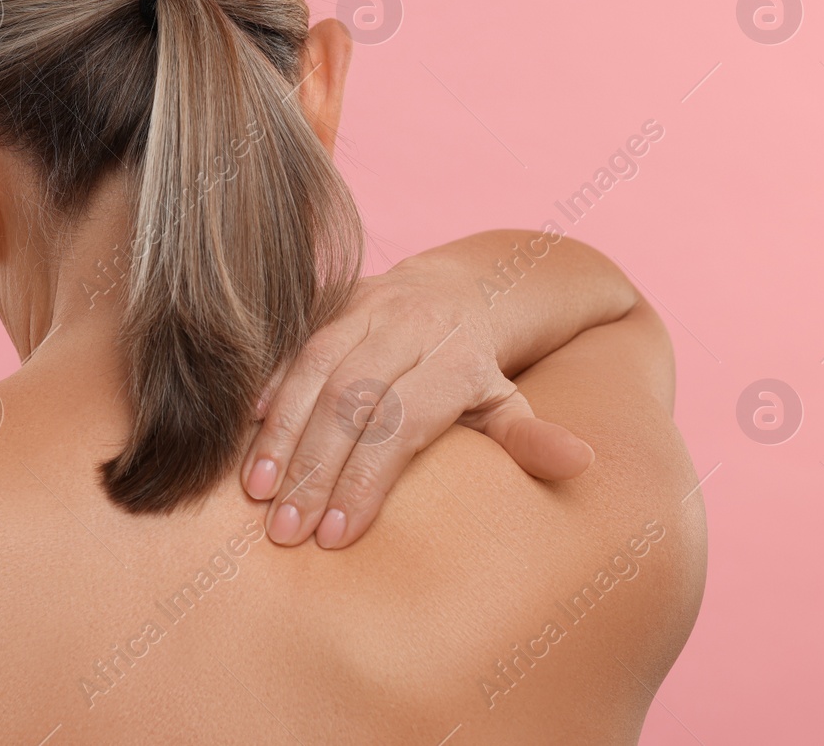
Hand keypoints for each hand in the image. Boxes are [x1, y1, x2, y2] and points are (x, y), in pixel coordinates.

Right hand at [240, 242, 598, 548]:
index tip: (335, 536)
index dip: (365, 480)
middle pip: (352, 401)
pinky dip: (268, 391)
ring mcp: (367, 309)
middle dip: (314, 468)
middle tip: (285, 530)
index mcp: (457, 360)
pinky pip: (293, 345)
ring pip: (316, 369)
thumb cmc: (476, 369)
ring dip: (281, 433)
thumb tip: (580, 463)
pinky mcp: (333, 302)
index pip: (402, 425)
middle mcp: (411, 327)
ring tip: (258, 492)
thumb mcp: (509, 403)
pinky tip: (243, 438)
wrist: (460, 287)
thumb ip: (531, 438)